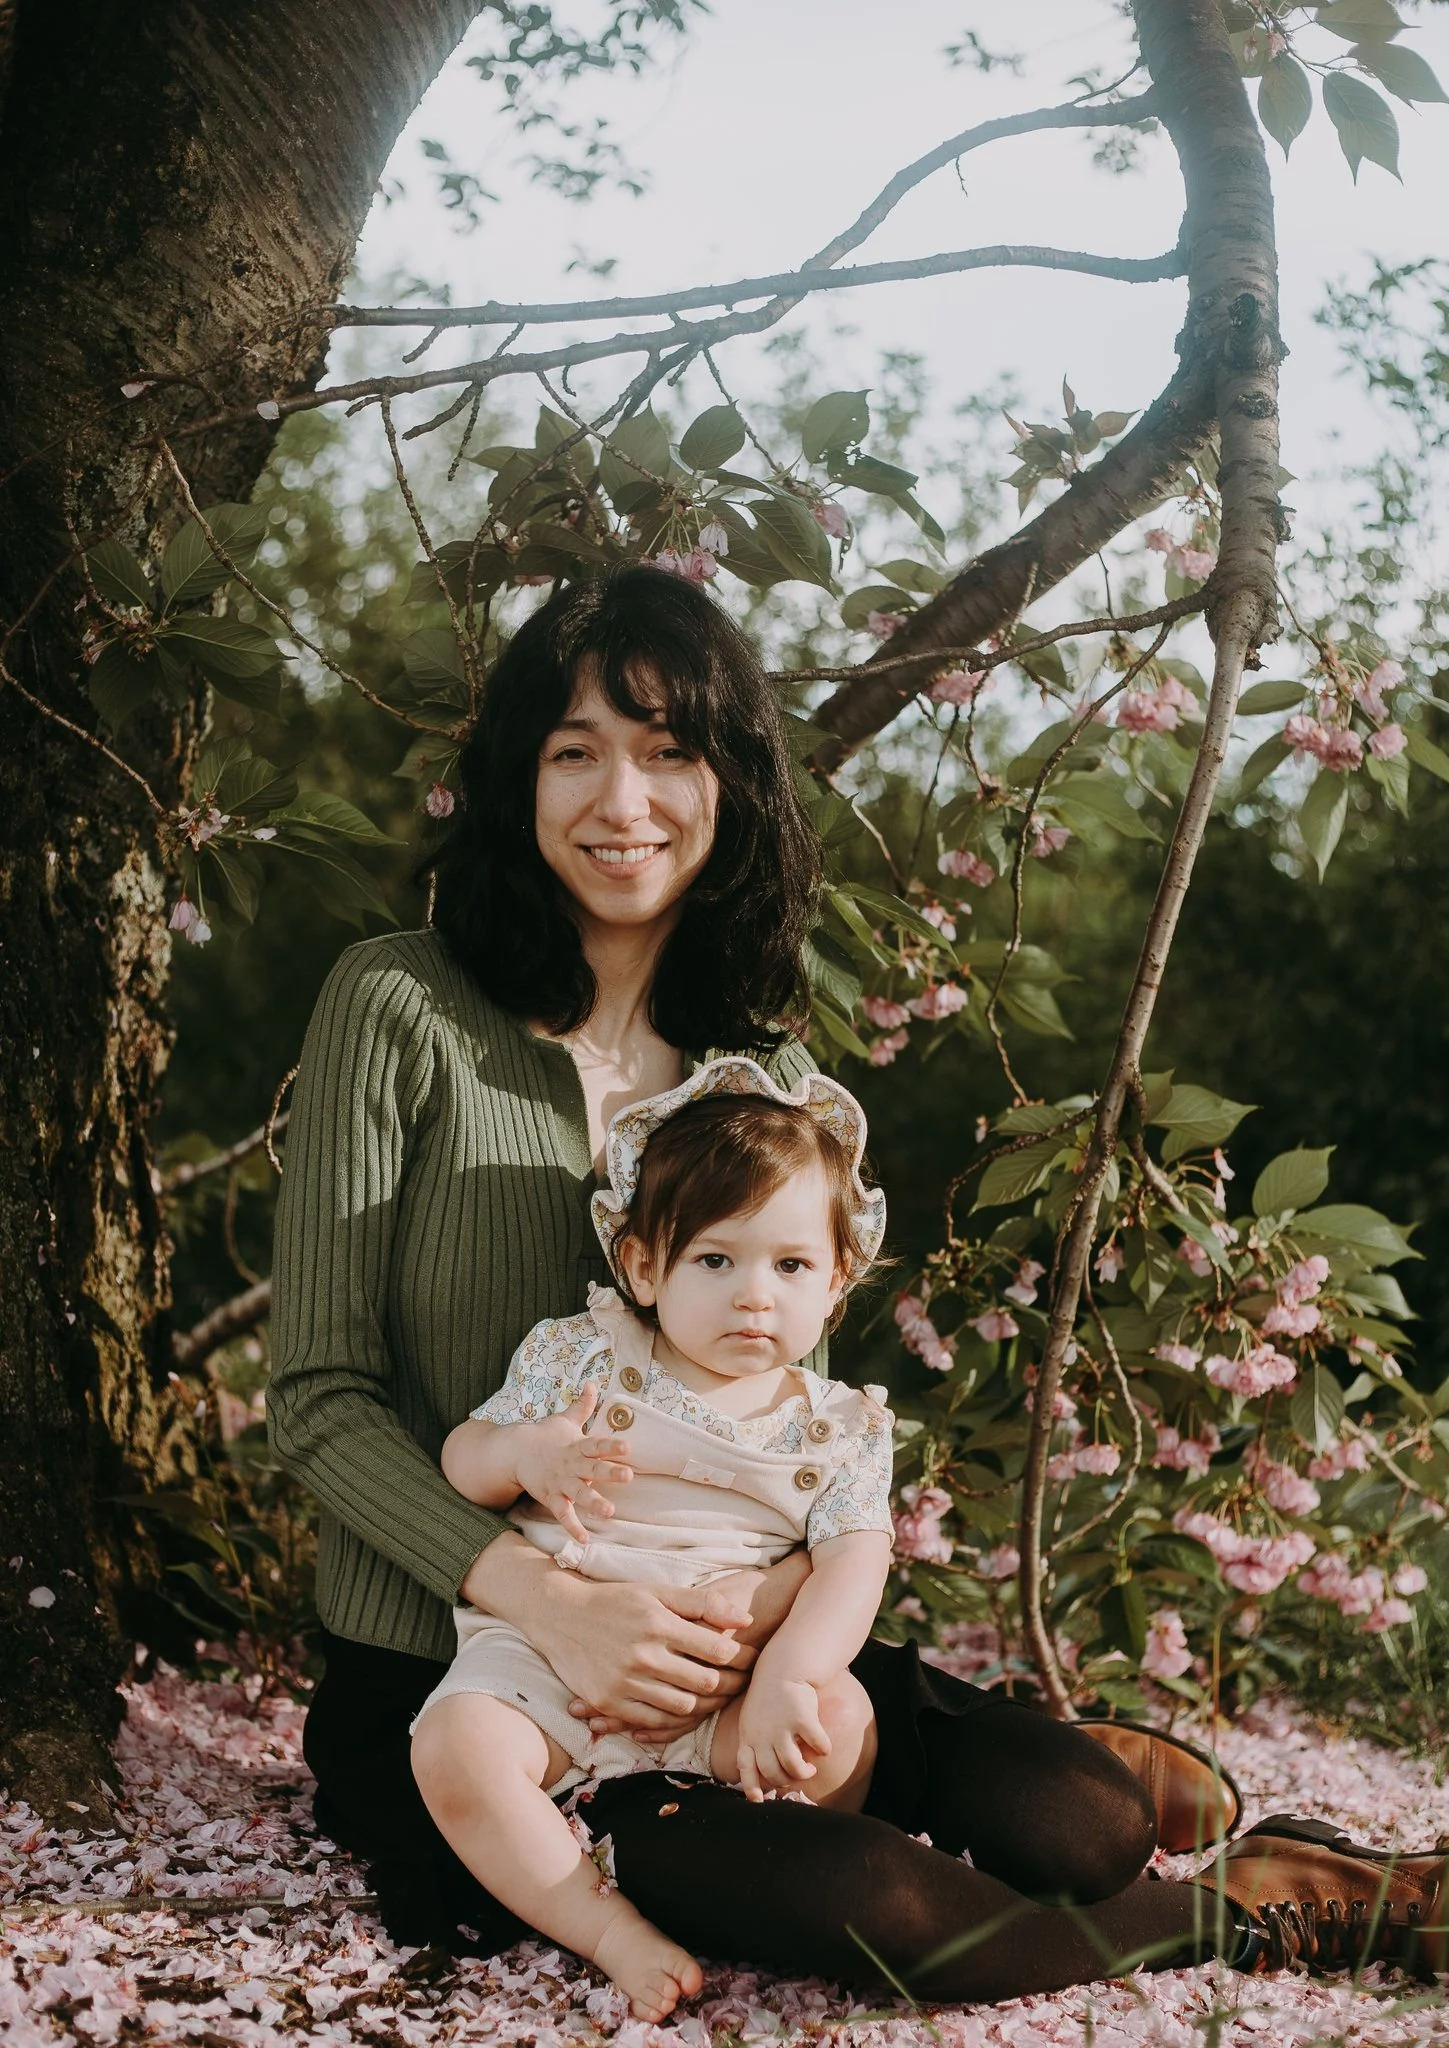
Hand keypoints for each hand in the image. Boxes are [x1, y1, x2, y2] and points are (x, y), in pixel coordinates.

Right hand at [460, 1540, 757, 1734]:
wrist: (560, 1615)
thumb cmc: (616, 1600)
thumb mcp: (658, 1591)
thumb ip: (703, 1602)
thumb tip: (745, 1619)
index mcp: (659, 1623)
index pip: (717, 1650)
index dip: (742, 1657)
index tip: (751, 1657)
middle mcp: (643, 1655)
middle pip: (705, 1683)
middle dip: (732, 1684)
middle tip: (743, 1682)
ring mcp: (625, 1682)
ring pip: (683, 1707)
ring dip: (706, 1705)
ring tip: (718, 1697)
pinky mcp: (609, 1701)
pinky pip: (653, 1722)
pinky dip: (674, 1721)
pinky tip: (684, 1710)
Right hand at [510, 1382, 632, 1543]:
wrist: (515, 1452)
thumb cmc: (546, 1436)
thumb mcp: (565, 1420)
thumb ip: (583, 1406)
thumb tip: (593, 1384)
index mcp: (577, 1446)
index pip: (597, 1444)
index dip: (612, 1445)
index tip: (628, 1446)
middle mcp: (571, 1465)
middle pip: (593, 1469)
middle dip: (610, 1473)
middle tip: (629, 1476)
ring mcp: (561, 1483)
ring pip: (579, 1494)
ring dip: (594, 1503)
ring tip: (610, 1512)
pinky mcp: (552, 1498)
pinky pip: (563, 1515)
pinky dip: (573, 1528)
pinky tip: (585, 1540)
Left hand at [736, 1674, 829, 1801]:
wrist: (783, 1666)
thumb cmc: (769, 1695)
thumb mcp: (752, 1718)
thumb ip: (755, 1741)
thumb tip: (763, 1771)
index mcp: (748, 1735)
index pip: (745, 1767)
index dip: (750, 1787)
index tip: (758, 1801)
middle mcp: (762, 1734)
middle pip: (772, 1771)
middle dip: (785, 1781)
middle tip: (797, 1776)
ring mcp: (782, 1727)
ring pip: (793, 1765)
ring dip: (804, 1772)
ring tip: (811, 1768)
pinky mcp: (803, 1719)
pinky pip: (817, 1746)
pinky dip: (823, 1750)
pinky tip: (824, 1748)